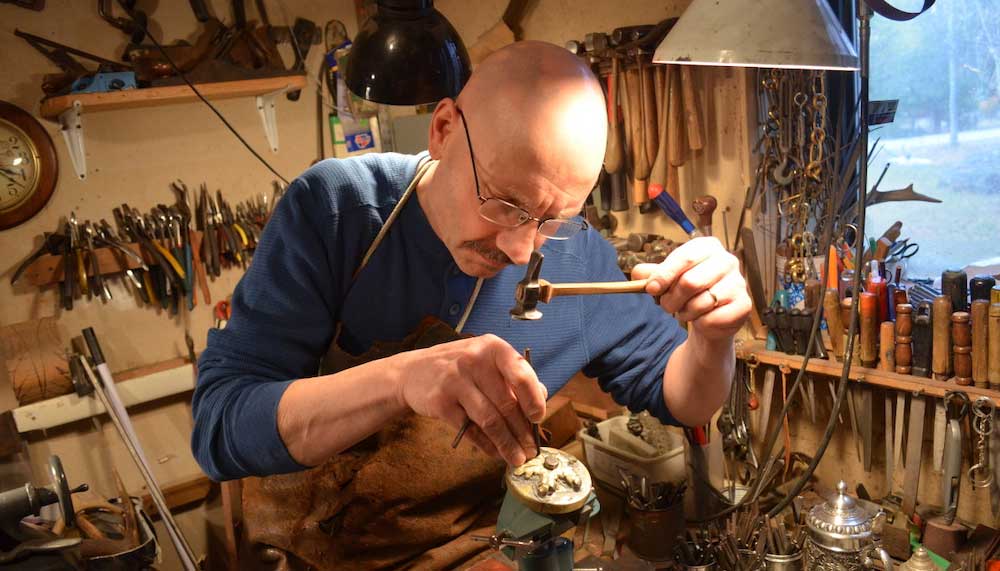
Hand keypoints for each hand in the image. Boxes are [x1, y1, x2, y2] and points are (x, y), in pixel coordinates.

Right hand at [397, 334, 546, 465]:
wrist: (413, 372)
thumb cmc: (459, 367)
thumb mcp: (486, 360)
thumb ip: (513, 376)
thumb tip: (541, 398)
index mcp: (492, 347)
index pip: (521, 374)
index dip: (533, 400)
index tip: (538, 419)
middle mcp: (474, 360)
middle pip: (506, 404)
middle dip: (523, 432)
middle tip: (532, 449)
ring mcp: (455, 381)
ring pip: (490, 421)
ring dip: (507, 444)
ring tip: (518, 458)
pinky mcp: (441, 403)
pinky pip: (471, 430)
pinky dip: (487, 445)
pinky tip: (496, 452)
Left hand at [632, 237, 750, 340]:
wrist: (710, 317)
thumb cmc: (688, 292)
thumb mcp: (667, 279)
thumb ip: (650, 275)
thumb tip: (637, 274)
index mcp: (707, 246)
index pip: (684, 258)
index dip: (664, 275)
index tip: (651, 289)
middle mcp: (727, 260)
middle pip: (690, 282)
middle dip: (672, 299)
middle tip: (667, 306)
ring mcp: (738, 282)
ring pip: (701, 303)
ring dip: (686, 313)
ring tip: (686, 311)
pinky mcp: (744, 305)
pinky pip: (713, 318)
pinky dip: (701, 324)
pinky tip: (703, 319)